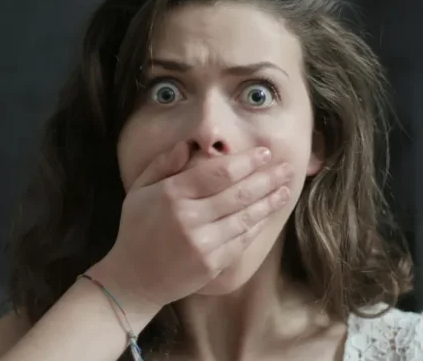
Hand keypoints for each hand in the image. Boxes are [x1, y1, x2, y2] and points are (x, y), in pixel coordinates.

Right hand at [95, 142, 293, 308]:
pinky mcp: (211, 264)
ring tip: (286, 189)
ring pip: (245, 217)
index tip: (264, 153)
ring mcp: (202, 244)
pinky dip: (256, 225)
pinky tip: (267, 214)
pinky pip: (241, 241)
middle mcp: (189, 218)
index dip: (246, 162)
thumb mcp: (139, 190)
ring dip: (269, 202)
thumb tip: (188, 144)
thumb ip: (163, 164)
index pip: (218, 173)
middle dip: (267, 179)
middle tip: (287, 168)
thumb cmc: (137, 229)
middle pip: (239, 193)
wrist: (134, 279)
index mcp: (171, 195)